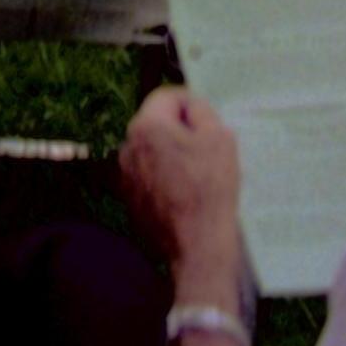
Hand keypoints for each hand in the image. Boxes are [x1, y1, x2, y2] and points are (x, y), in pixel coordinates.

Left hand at [118, 87, 244, 295]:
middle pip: (158, 124)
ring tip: (200, 174)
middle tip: (208, 148)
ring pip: (153, 151)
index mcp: (146, 126)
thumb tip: (193, 109)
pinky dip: (166, 178)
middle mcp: (128, 146)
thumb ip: (204, 113)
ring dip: (173, 155)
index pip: (168, 97)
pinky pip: (150, 177)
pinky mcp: (131, 200)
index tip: (208, 119)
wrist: (198, 248)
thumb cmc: (210, 189)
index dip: (191, 103)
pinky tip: (187, 194)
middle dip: (182, 130)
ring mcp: (126, 175)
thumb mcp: (220, 138)